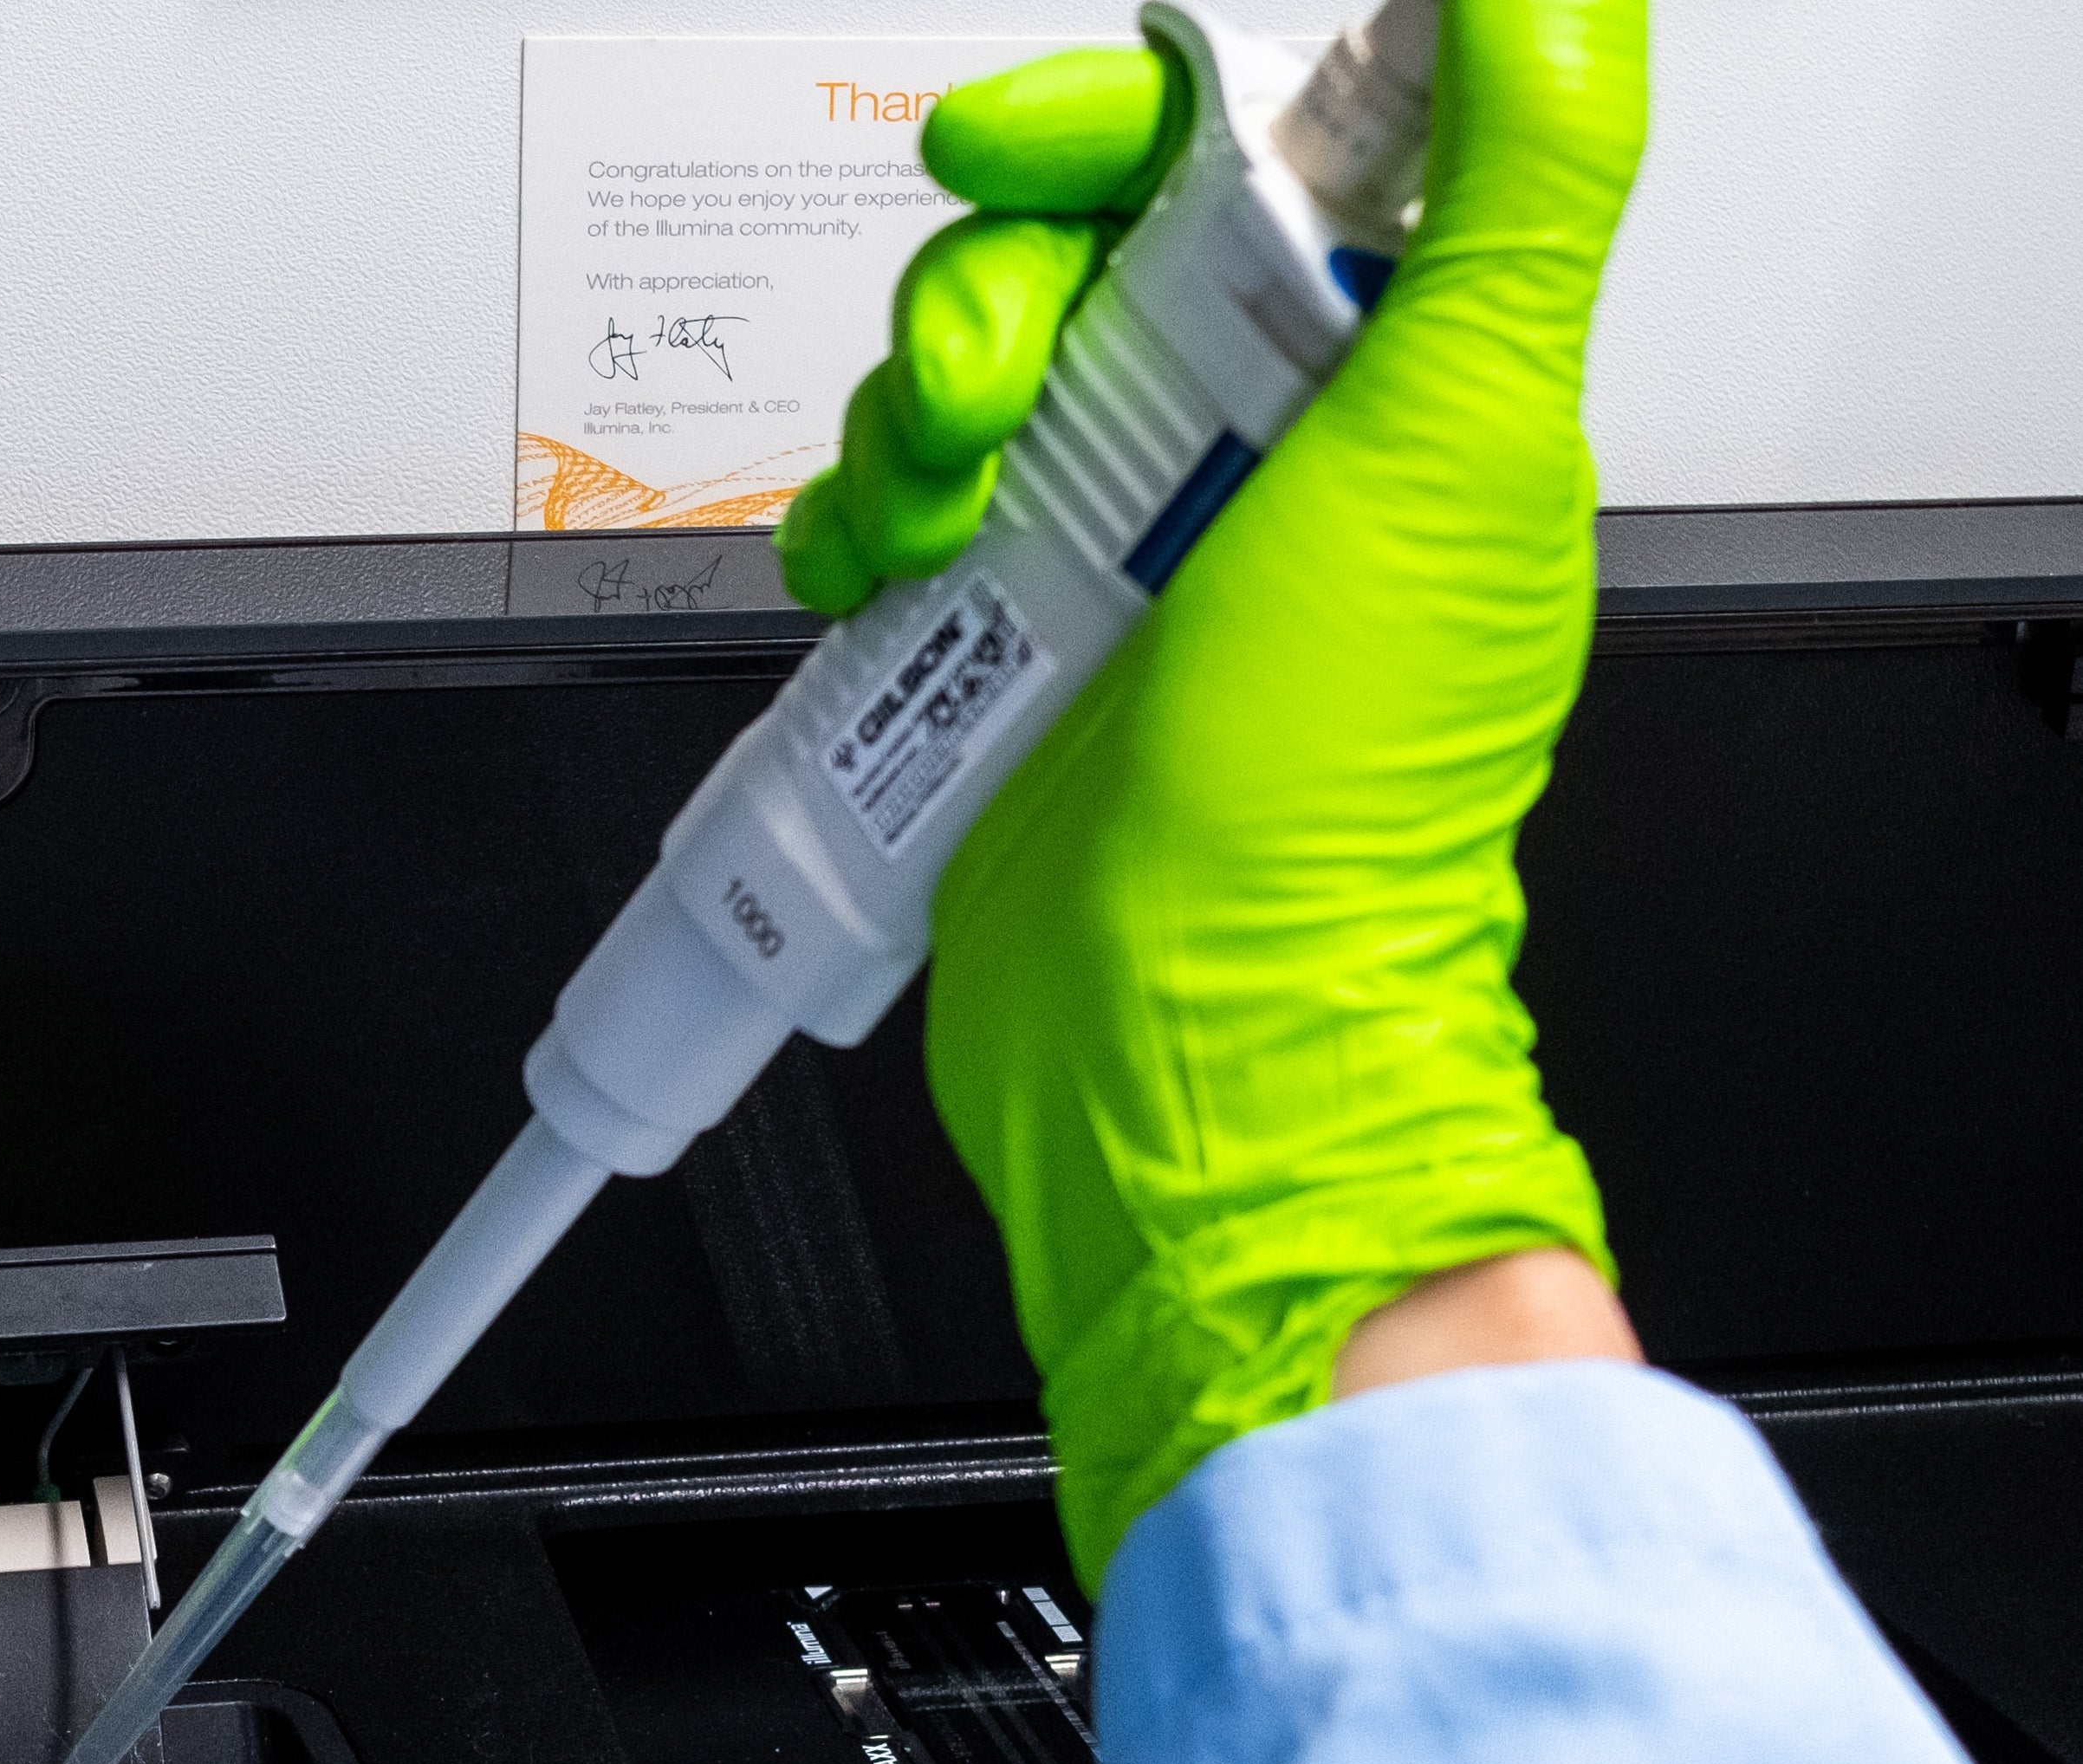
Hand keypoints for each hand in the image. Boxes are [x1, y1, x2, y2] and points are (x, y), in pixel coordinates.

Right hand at [796, 0, 1646, 1580]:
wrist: (1185, 1029)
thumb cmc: (1336, 796)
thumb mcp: (1468, 438)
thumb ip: (1526, 175)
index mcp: (1366, 367)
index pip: (1228, 150)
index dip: (1113, 123)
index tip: (1030, 148)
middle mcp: (1233, 444)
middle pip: (1054, 248)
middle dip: (980, 291)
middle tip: (984, 393)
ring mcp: (1095, 547)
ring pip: (944, 373)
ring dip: (905, 418)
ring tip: (942, 520)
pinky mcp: (976, 644)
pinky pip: (867, 515)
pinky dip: (846, 530)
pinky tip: (881, 589)